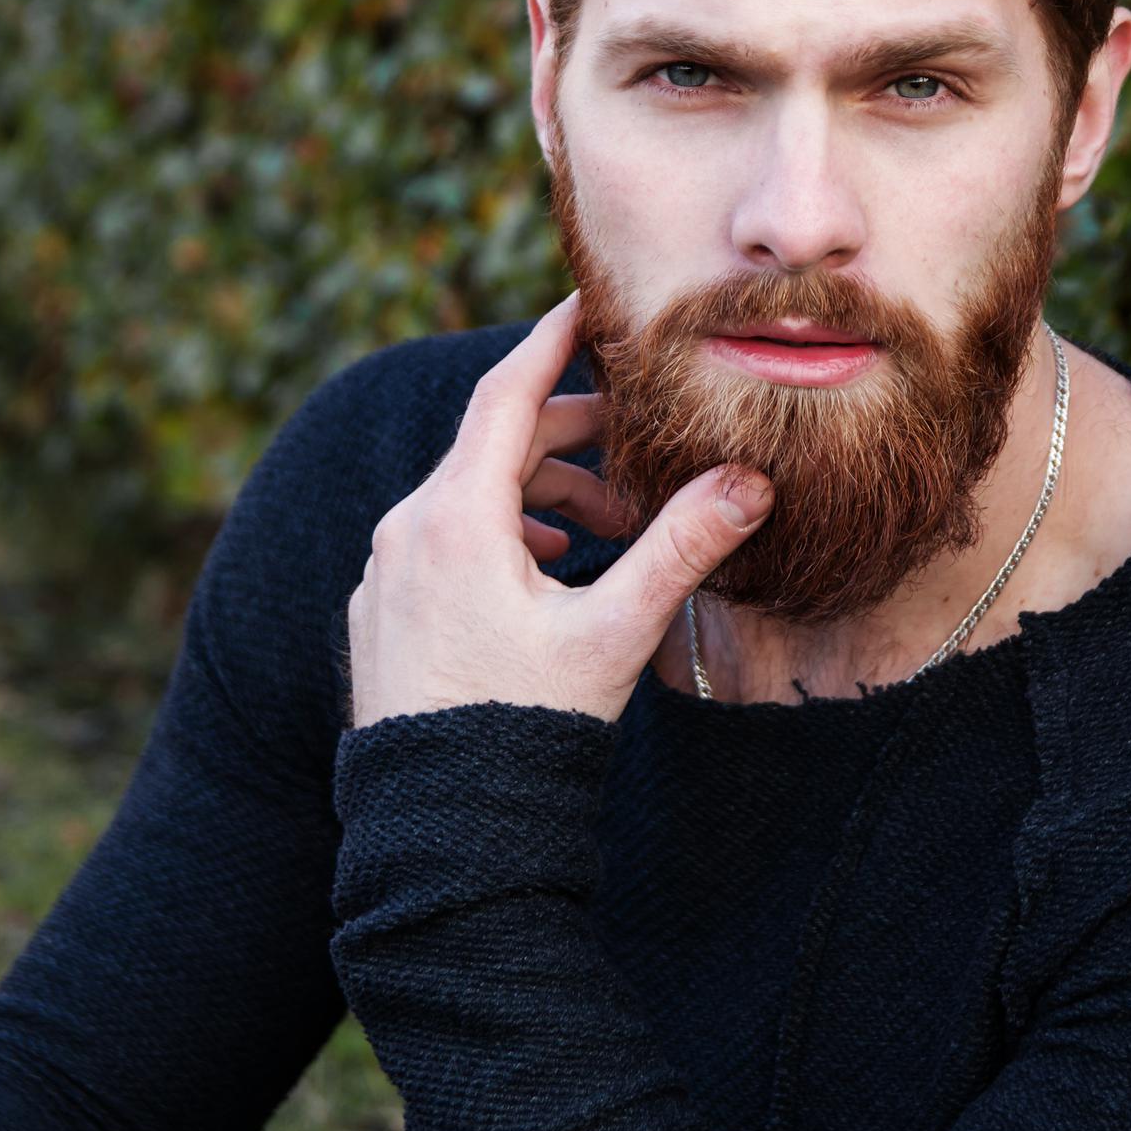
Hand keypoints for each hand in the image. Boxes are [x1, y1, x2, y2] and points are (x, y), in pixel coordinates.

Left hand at [345, 290, 774, 728]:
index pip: (507, 392)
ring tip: (604, 529)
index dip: (553, 341)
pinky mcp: (379, 612)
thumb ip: (680, 548)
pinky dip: (495, 533)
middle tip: (635, 449)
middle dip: (568, 437)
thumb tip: (752, 482)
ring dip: (537, 494)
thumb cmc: (526, 725)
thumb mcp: (613, 632)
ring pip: (465, 496)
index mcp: (457, 517)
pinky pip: (438, 541)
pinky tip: (543, 571)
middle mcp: (406, 530)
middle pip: (491, 444)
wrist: (444, 827)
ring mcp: (384, 572)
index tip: (589, 303)